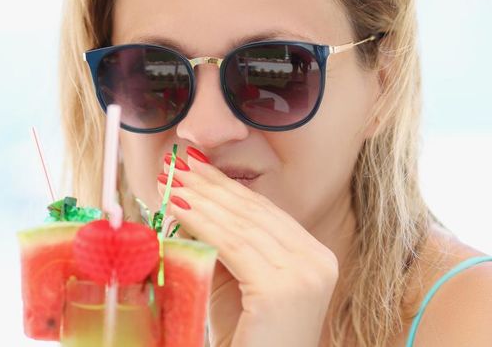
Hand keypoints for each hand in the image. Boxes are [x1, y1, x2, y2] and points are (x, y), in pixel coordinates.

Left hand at [157, 147, 338, 346]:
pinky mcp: (284, 288)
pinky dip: (203, 221)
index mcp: (316, 258)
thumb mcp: (236, 284)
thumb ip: (225, 246)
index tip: (198, 165)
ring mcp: (306, 273)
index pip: (265, 212)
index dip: (228, 186)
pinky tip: (179, 206)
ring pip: (242, 225)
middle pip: (255, 212)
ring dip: (202, 197)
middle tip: (179, 162)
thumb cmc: (244, 339)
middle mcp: (318, 261)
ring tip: (172, 180)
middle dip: (213, 184)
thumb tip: (190, 203)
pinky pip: (234, 244)